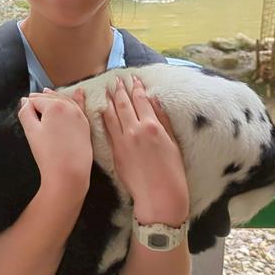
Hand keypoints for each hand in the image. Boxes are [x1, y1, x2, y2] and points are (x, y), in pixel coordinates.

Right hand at [19, 88, 91, 190]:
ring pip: (64, 100)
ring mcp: (80, 116)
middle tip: (30, 104)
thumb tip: (24, 102)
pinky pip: (80, 107)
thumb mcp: (31, 132)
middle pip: (50, 98)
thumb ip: (25, 112)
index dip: (27, 105)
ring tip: (46, 95)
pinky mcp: (86, 126)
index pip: (35, 99)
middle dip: (40, 100)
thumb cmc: (50, 155)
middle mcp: (69, 108)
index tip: (24, 110)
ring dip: (54, 98)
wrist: (69, 174)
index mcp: (55, 106)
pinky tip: (79, 92)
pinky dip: (77, 99)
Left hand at [101, 76, 187, 223]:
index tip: (133, 78)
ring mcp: (123, 141)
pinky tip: (101, 110)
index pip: (142, 101)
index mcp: (153, 126)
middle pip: (124, 104)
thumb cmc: (172, 172)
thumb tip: (154, 101)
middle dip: (120, 89)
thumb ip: (163, 120)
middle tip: (116, 78)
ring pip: (112, 114)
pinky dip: (103, 118)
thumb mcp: (173, 143)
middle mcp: (135, 130)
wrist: (159, 196)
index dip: (136, 88)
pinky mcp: (115, 152)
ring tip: (107, 89)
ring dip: (109, 100)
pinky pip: (106, 130)